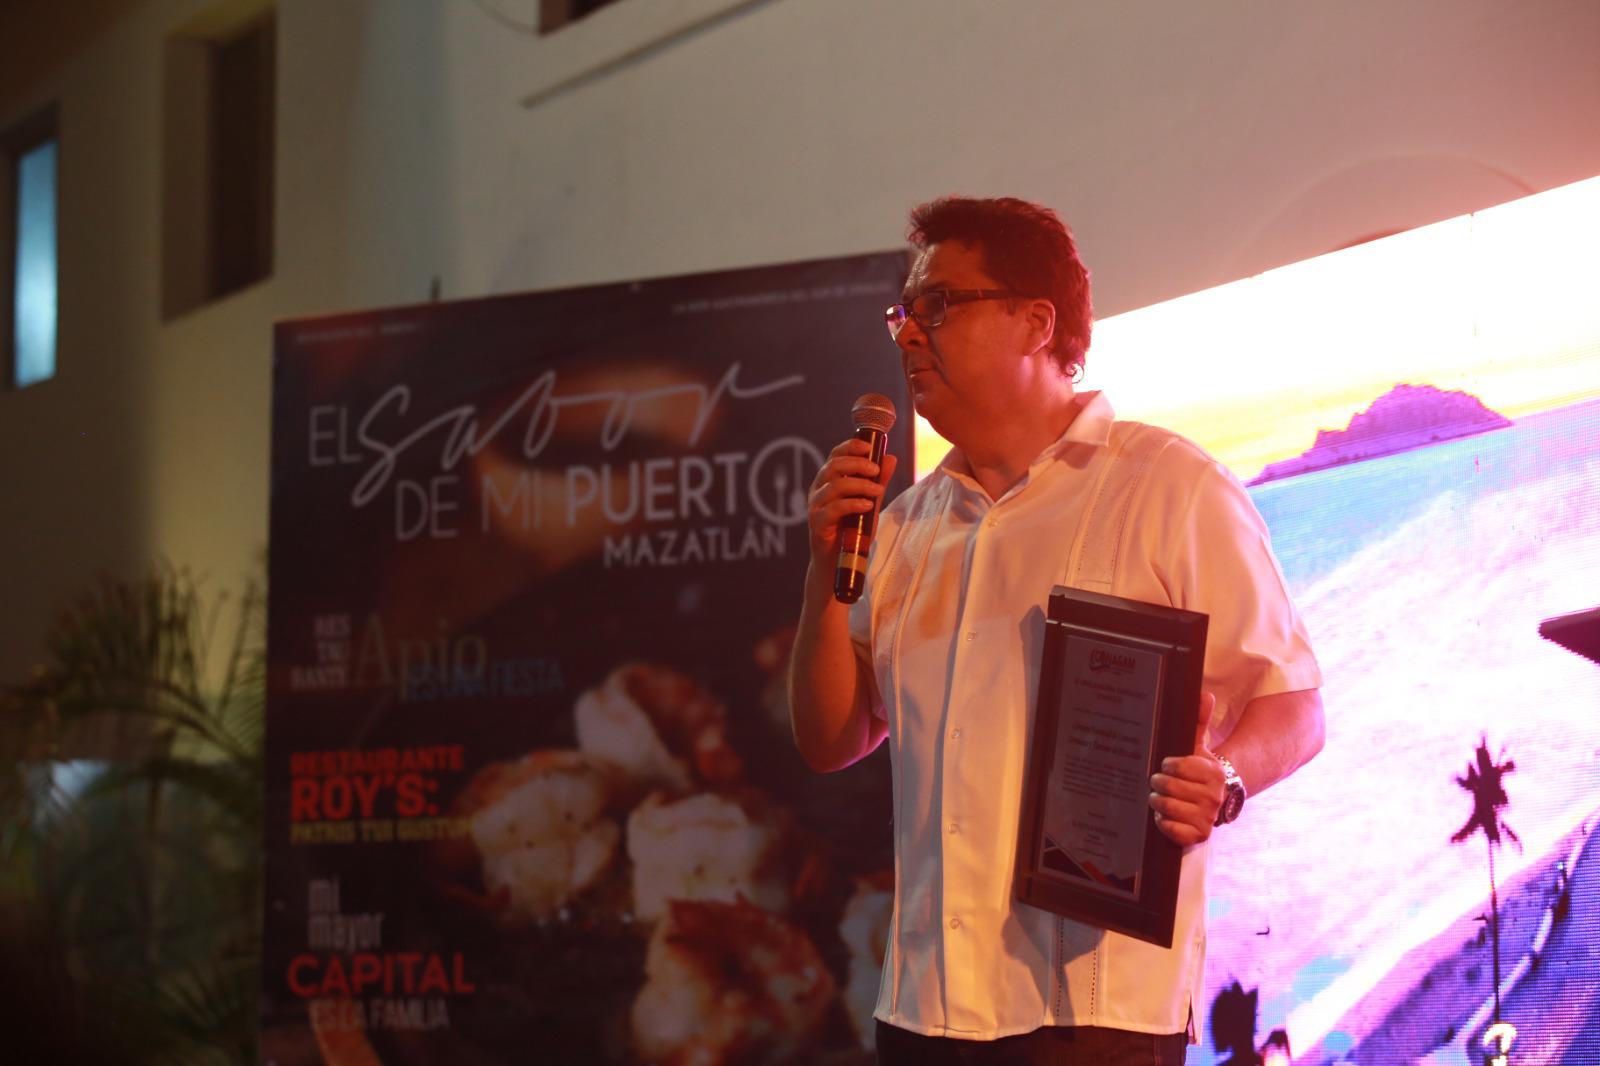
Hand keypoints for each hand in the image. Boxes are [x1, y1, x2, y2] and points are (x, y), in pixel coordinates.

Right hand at [805, 438, 897, 569]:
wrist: (838, 562)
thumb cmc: (852, 530)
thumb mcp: (869, 502)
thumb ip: (877, 482)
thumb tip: (891, 458)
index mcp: (829, 480)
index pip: (835, 455)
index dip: (850, 447)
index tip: (869, 447)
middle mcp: (819, 490)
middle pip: (834, 466)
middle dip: (857, 464)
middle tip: (876, 470)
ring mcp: (816, 506)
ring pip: (835, 486)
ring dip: (859, 485)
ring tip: (877, 490)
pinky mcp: (817, 523)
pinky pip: (834, 508)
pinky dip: (853, 504)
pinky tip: (867, 506)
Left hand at [1149, 691, 1221, 845]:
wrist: (1216, 801)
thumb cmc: (1199, 772)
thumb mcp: (1200, 747)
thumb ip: (1200, 721)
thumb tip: (1205, 694)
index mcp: (1213, 773)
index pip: (1176, 766)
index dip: (1167, 765)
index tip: (1169, 765)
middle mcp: (1213, 796)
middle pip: (1167, 786)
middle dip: (1158, 783)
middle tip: (1160, 783)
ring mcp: (1207, 817)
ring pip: (1165, 806)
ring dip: (1157, 802)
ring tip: (1161, 798)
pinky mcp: (1199, 835)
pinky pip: (1170, 828)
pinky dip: (1163, 822)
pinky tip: (1167, 816)